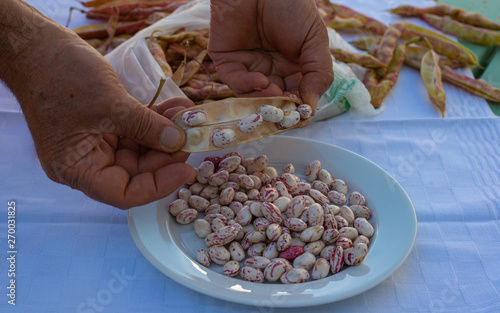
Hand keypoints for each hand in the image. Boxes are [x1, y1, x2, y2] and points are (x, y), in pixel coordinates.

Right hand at [0, 1, 195, 208]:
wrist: (37, 45)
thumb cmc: (60, 77)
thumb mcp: (109, 104)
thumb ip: (146, 127)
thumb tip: (178, 142)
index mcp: (76, 168)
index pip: (123, 194)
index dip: (158, 186)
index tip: (186, 170)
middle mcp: (87, 161)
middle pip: (136, 172)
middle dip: (167, 155)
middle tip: (192, 137)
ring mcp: (97, 142)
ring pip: (140, 150)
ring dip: (166, 134)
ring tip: (188, 116)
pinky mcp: (105, 124)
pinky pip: (136, 130)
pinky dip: (155, 120)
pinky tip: (176, 107)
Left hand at [208, 0, 333, 108]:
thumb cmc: (292, 6)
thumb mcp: (315, 40)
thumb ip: (318, 74)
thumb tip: (311, 109)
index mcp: (294, 66)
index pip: (297, 96)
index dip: (299, 107)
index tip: (302, 114)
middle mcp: (271, 69)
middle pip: (274, 101)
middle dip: (280, 107)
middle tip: (285, 111)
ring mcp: (248, 66)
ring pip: (253, 97)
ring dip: (264, 99)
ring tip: (274, 92)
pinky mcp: (227, 61)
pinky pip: (235, 82)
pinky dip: (247, 86)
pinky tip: (261, 80)